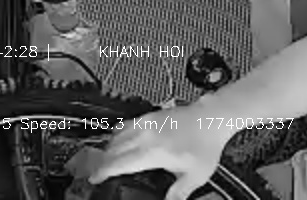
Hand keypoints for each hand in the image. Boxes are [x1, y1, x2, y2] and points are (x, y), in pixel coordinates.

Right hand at [79, 106, 233, 199]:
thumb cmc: (205, 144)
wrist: (213, 118)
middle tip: (96, 173)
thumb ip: (177, 194)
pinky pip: (126, 125)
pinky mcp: (150, 115)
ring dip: (108, 149)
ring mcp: (146, 123)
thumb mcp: (194, 176)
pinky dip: (117, 135)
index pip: (118, 163)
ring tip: (106, 160)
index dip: (103, 172)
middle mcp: (145, 135)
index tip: (94, 179)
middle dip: (101, 162)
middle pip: (113, 149)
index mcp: (152, 152)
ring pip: (116, 136)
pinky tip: (119, 142)